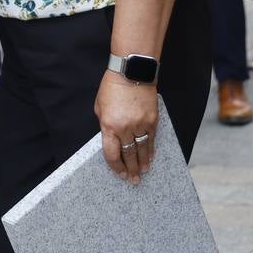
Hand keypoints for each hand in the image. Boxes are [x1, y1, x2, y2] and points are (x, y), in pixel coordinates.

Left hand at [94, 70, 158, 184]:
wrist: (131, 71)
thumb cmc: (112, 87)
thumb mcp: (100, 106)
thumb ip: (105, 124)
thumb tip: (110, 138)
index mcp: (109, 126)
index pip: (111, 154)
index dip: (115, 167)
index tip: (119, 174)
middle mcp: (125, 128)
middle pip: (128, 155)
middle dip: (130, 170)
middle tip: (133, 180)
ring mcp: (140, 124)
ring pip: (142, 150)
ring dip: (142, 163)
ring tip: (143, 172)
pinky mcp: (152, 120)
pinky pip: (151, 140)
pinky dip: (151, 150)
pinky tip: (150, 157)